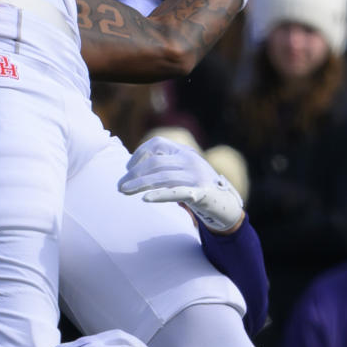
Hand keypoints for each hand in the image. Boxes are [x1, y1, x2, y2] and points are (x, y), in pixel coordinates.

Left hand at [119, 138, 242, 232]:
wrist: (226, 204)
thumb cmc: (198, 188)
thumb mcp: (182, 171)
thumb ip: (165, 167)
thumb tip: (135, 170)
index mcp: (184, 151)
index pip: (158, 143)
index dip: (139, 153)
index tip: (128, 168)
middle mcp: (190, 160)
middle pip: (156, 162)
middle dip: (134, 174)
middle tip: (120, 186)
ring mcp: (196, 176)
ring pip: (162, 177)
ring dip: (139, 184)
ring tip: (124, 191)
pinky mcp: (201, 193)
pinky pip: (177, 192)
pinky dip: (160, 195)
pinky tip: (146, 199)